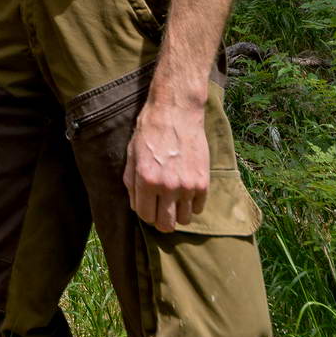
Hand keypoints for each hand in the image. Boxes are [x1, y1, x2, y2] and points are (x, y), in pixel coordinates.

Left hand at [123, 95, 209, 230]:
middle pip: (166, 225)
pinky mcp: (203, 182)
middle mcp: (167, 186)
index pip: (145, 216)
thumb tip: (136, 206)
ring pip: (184, 220)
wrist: (176, 111)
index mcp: (146, 180)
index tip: (148, 206)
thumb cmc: (150, 130)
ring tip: (174, 199)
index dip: (145, 213)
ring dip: (178, 213)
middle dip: (161, 220)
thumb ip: (132, 183)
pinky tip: (186, 191)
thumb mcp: (132, 155)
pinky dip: (192, 204)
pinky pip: (198, 208)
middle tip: (161, 210)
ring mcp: (187, 185)